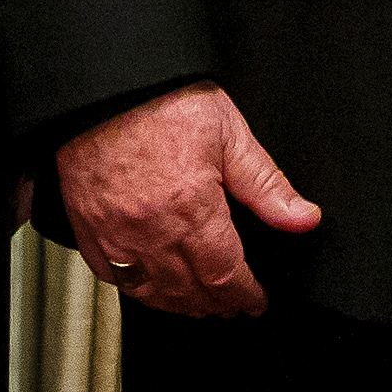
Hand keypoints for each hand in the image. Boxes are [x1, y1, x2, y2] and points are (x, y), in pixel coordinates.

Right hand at [56, 83, 321, 318]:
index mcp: (191, 207)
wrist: (105, 86)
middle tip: (232, 305)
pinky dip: (137, 289)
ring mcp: (115, 233)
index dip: (245, 295)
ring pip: (151, 292)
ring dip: (180, 304)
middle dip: (217, 304)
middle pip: (190, 290)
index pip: (225, 274)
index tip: (255, 302)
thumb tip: (303, 218)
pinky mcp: (88, 228)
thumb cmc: (162, 101)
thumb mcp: (229, 133)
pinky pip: (112, 277)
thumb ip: (267, 184)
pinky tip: (151, 286)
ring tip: (199, 303)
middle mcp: (151, 229)